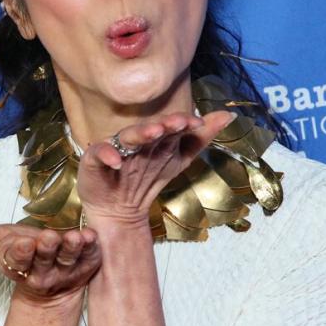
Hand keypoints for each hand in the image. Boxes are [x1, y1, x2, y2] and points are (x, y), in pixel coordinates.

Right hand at [0, 211, 99, 306]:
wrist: (48, 283)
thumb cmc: (20, 254)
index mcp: (18, 266)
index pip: (18, 262)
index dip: (21, 254)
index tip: (24, 243)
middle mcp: (42, 271)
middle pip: (44, 261)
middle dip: (46, 249)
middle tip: (49, 237)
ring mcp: (65, 271)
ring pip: (69, 260)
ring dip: (72, 249)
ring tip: (75, 237)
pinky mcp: (85, 266)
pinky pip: (89, 257)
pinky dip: (91, 247)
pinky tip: (92, 236)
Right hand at [76, 110, 235, 227]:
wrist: (119, 210)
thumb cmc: (147, 179)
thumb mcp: (179, 160)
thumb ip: (200, 139)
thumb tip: (230, 115)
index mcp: (156, 138)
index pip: (170, 125)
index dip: (182, 123)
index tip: (196, 123)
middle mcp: (137, 140)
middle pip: (151, 128)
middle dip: (163, 125)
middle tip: (175, 123)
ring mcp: (116, 149)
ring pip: (128, 137)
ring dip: (140, 134)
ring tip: (152, 133)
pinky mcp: (95, 161)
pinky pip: (100, 154)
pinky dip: (108, 155)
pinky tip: (116, 161)